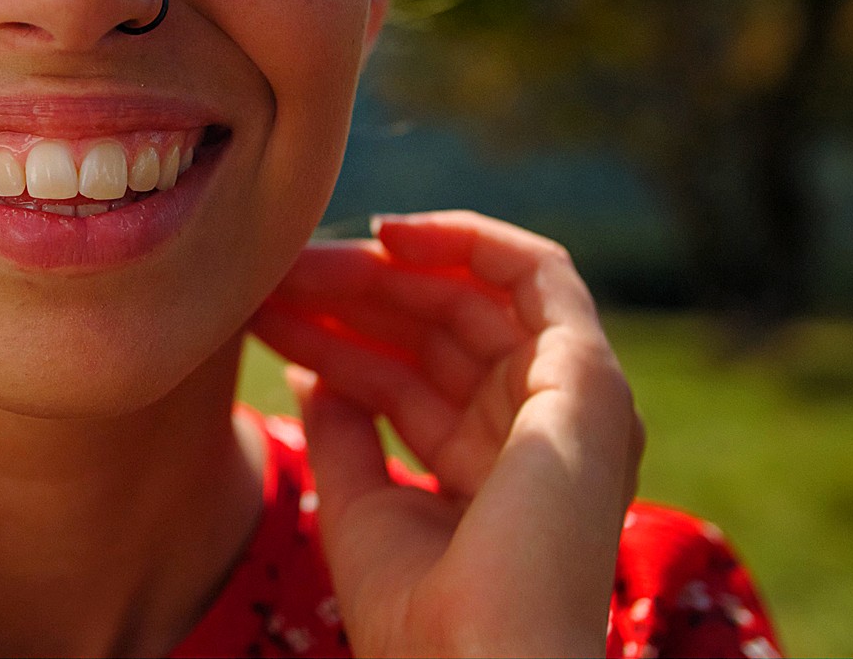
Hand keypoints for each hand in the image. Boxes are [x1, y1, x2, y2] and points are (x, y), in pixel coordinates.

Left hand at [251, 211, 642, 657]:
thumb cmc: (419, 617)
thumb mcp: (361, 504)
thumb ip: (343, 431)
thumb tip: (312, 369)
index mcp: (493, 472)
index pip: (407, 378)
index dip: (333, 337)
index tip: (264, 312)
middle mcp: (538, 433)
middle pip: (436, 331)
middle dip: (348, 296)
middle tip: (271, 277)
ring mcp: (570, 406)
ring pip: (472, 297)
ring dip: (381, 271)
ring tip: (297, 263)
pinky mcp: (588, 379)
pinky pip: (539, 274)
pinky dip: (469, 240)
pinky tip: (389, 236)